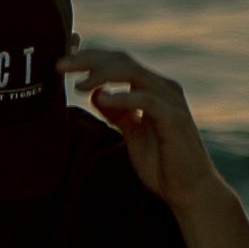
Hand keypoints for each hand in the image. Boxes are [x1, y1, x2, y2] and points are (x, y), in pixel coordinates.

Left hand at [57, 46, 223, 212]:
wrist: (189, 190)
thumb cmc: (162, 163)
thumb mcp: (132, 133)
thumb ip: (117, 112)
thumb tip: (97, 93)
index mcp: (151, 88)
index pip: (117, 62)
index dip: (88, 57)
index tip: (62, 59)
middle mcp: (162, 88)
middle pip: (121, 60)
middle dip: (87, 59)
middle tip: (59, 65)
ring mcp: (170, 100)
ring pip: (132, 72)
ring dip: (100, 73)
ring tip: (76, 84)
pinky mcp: (174, 118)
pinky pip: (146, 99)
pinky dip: (122, 96)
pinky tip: (101, 98)